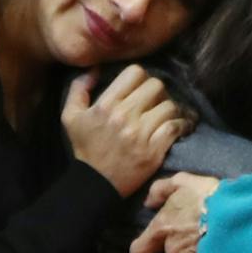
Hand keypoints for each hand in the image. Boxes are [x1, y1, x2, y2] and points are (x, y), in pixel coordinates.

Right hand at [63, 65, 191, 197]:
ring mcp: (141, 134)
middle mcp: (124, 116)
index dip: (139, 77)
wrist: (96, 184)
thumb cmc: (85, 148)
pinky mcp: (154, 151)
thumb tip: (94, 69)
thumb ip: (78, 89)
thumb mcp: (70, 117)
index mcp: (106, 105)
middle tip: (153, 101)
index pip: (135, 73)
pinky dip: (181, 125)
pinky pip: (175, 127)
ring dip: (170, 109)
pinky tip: (178, 127)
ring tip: (164, 115)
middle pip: (156, 85)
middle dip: (156, 91)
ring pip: (169, 105)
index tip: (138, 88)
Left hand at [129, 172, 219, 252]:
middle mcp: (171, 246)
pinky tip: (216, 248)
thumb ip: (161, 190)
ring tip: (208, 239)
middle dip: (178, 246)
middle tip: (194, 233)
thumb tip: (148, 203)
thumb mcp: (182, 182)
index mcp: (161, 227)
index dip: (143, 247)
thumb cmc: (208, 197)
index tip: (150, 244)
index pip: (139, 250)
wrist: (237, 215)